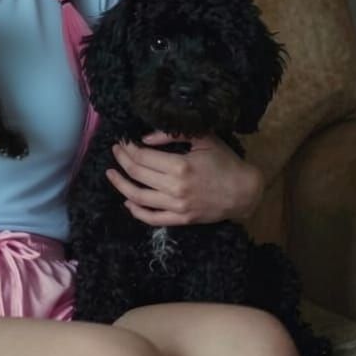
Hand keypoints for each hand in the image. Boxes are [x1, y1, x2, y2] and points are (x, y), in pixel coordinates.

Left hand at [105, 131, 263, 225]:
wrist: (244, 192)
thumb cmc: (225, 162)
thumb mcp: (204, 139)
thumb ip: (173, 135)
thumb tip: (145, 138)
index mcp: (180, 166)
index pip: (142, 157)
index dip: (127, 148)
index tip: (121, 141)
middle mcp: (175, 188)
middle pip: (137, 174)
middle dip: (121, 161)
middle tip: (116, 152)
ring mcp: (176, 207)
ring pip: (138, 197)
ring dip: (120, 185)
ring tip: (111, 174)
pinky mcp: (180, 220)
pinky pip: (152, 219)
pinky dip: (136, 211)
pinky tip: (127, 202)